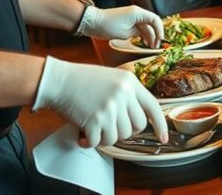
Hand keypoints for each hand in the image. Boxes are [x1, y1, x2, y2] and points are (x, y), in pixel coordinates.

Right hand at [34, 57, 167, 147]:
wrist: (57, 80)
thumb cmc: (82, 81)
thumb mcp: (112, 79)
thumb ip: (128, 95)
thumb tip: (139, 120)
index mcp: (129, 82)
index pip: (153, 106)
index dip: (160, 125)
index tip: (164, 138)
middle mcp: (123, 94)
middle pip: (137, 126)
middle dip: (124, 130)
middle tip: (108, 125)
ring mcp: (110, 107)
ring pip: (119, 137)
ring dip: (105, 136)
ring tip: (93, 126)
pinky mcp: (95, 120)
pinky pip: (99, 142)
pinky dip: (89, 142)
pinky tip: (82, 134)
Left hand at [77, 5, 163, 48]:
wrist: (93, 22)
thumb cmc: (108, 26)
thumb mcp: (126, 33)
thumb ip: (138, 33)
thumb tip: (144, 34)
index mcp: (138, 13)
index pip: (155, 20)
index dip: (160, 30)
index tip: (160, 40)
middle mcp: (137, 13)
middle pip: (151, 23)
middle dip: (155, 35)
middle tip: (155, 46)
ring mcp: (132, 16)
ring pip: (145, 26)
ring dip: (149, 35)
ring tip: (150, 46)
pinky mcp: (127, 21)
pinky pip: (139, 27)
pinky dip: (142, 34)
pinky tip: (143, 42)